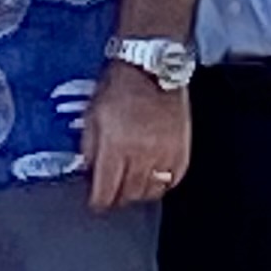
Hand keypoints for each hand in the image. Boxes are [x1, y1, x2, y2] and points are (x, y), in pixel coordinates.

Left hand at [82, 61, 192, 211]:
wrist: (151, 67)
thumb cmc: (120, 86)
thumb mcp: (92, 115)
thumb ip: (89, 148)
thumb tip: (88, 172)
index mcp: (115, 145)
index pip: (105, 191)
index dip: (98, 202)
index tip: (96, 203)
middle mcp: (141, 153)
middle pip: (128, 195)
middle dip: (117, 197)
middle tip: (112, 192)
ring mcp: (165, 153)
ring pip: (151, 192)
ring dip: (139, 192)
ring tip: (132, 184)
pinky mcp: (182, 150)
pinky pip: (172, 181)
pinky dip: (162, 183)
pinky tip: (153, 175)